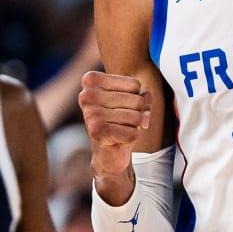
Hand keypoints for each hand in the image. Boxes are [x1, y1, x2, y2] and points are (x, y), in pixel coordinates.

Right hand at [79, 72, 151, 188]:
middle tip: (122, 121)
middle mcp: (87, 94)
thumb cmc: (121, 119)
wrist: (108, 151)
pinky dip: (131, 138)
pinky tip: (118, 138)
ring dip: (134, 126)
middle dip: (137, 113)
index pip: (135, 84)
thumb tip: (143, 117)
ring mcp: (90, 113)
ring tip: (120, 128)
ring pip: (137, 117)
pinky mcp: (96, 131)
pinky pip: (133, 133)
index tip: (122, 105)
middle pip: (137, 100)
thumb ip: (145, 98)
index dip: (136, 97)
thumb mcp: (135, 100)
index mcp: (92, 80)